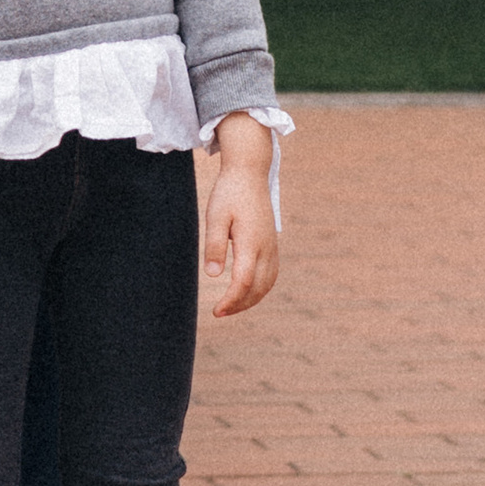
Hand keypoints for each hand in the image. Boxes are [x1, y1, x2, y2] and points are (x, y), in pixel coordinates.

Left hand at [202, 117, 277, 316]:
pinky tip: (247, 291)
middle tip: (219, 312)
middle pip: (258, 288)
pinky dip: (261, 288)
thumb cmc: (229, 193)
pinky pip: (271, 274)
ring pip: (268, 283)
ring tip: (231, 306)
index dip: (231, 300)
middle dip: (240, 305)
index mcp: (251, 242)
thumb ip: (214, 245)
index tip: (216, 311)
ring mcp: (272, 246)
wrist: (249, 173)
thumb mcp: (215, 216)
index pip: (244, 281)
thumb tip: (212, 274)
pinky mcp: (272, 244)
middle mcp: (266, 248)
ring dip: (251, 299)